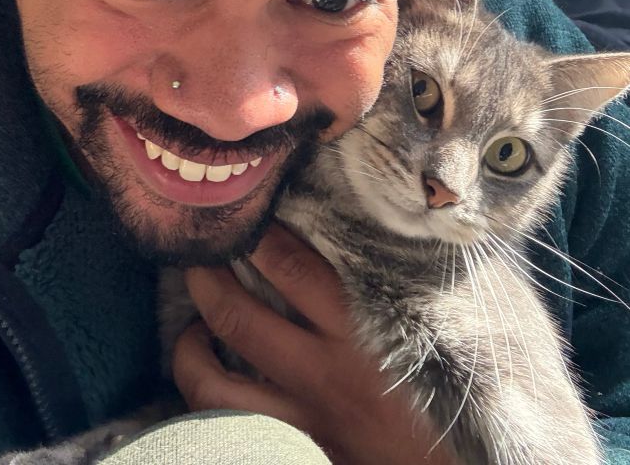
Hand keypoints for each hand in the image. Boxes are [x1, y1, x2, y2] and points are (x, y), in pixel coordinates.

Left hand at [172, 223, 454, 464]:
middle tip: (198, 246)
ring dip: (188, 339)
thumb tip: (410, 222)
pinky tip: (208, 366)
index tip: (248, 206)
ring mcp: (299, 415)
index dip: (259, 233)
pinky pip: (227, 419)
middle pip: (237, 313)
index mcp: (360, 331)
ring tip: (193, 312)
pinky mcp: (292, 445)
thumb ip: (422, 277)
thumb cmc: (460, 390)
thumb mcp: (455, 327)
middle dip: (207, 273)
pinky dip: (206, 390)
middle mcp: (320, 372)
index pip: (290, 267)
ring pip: (212, 380)